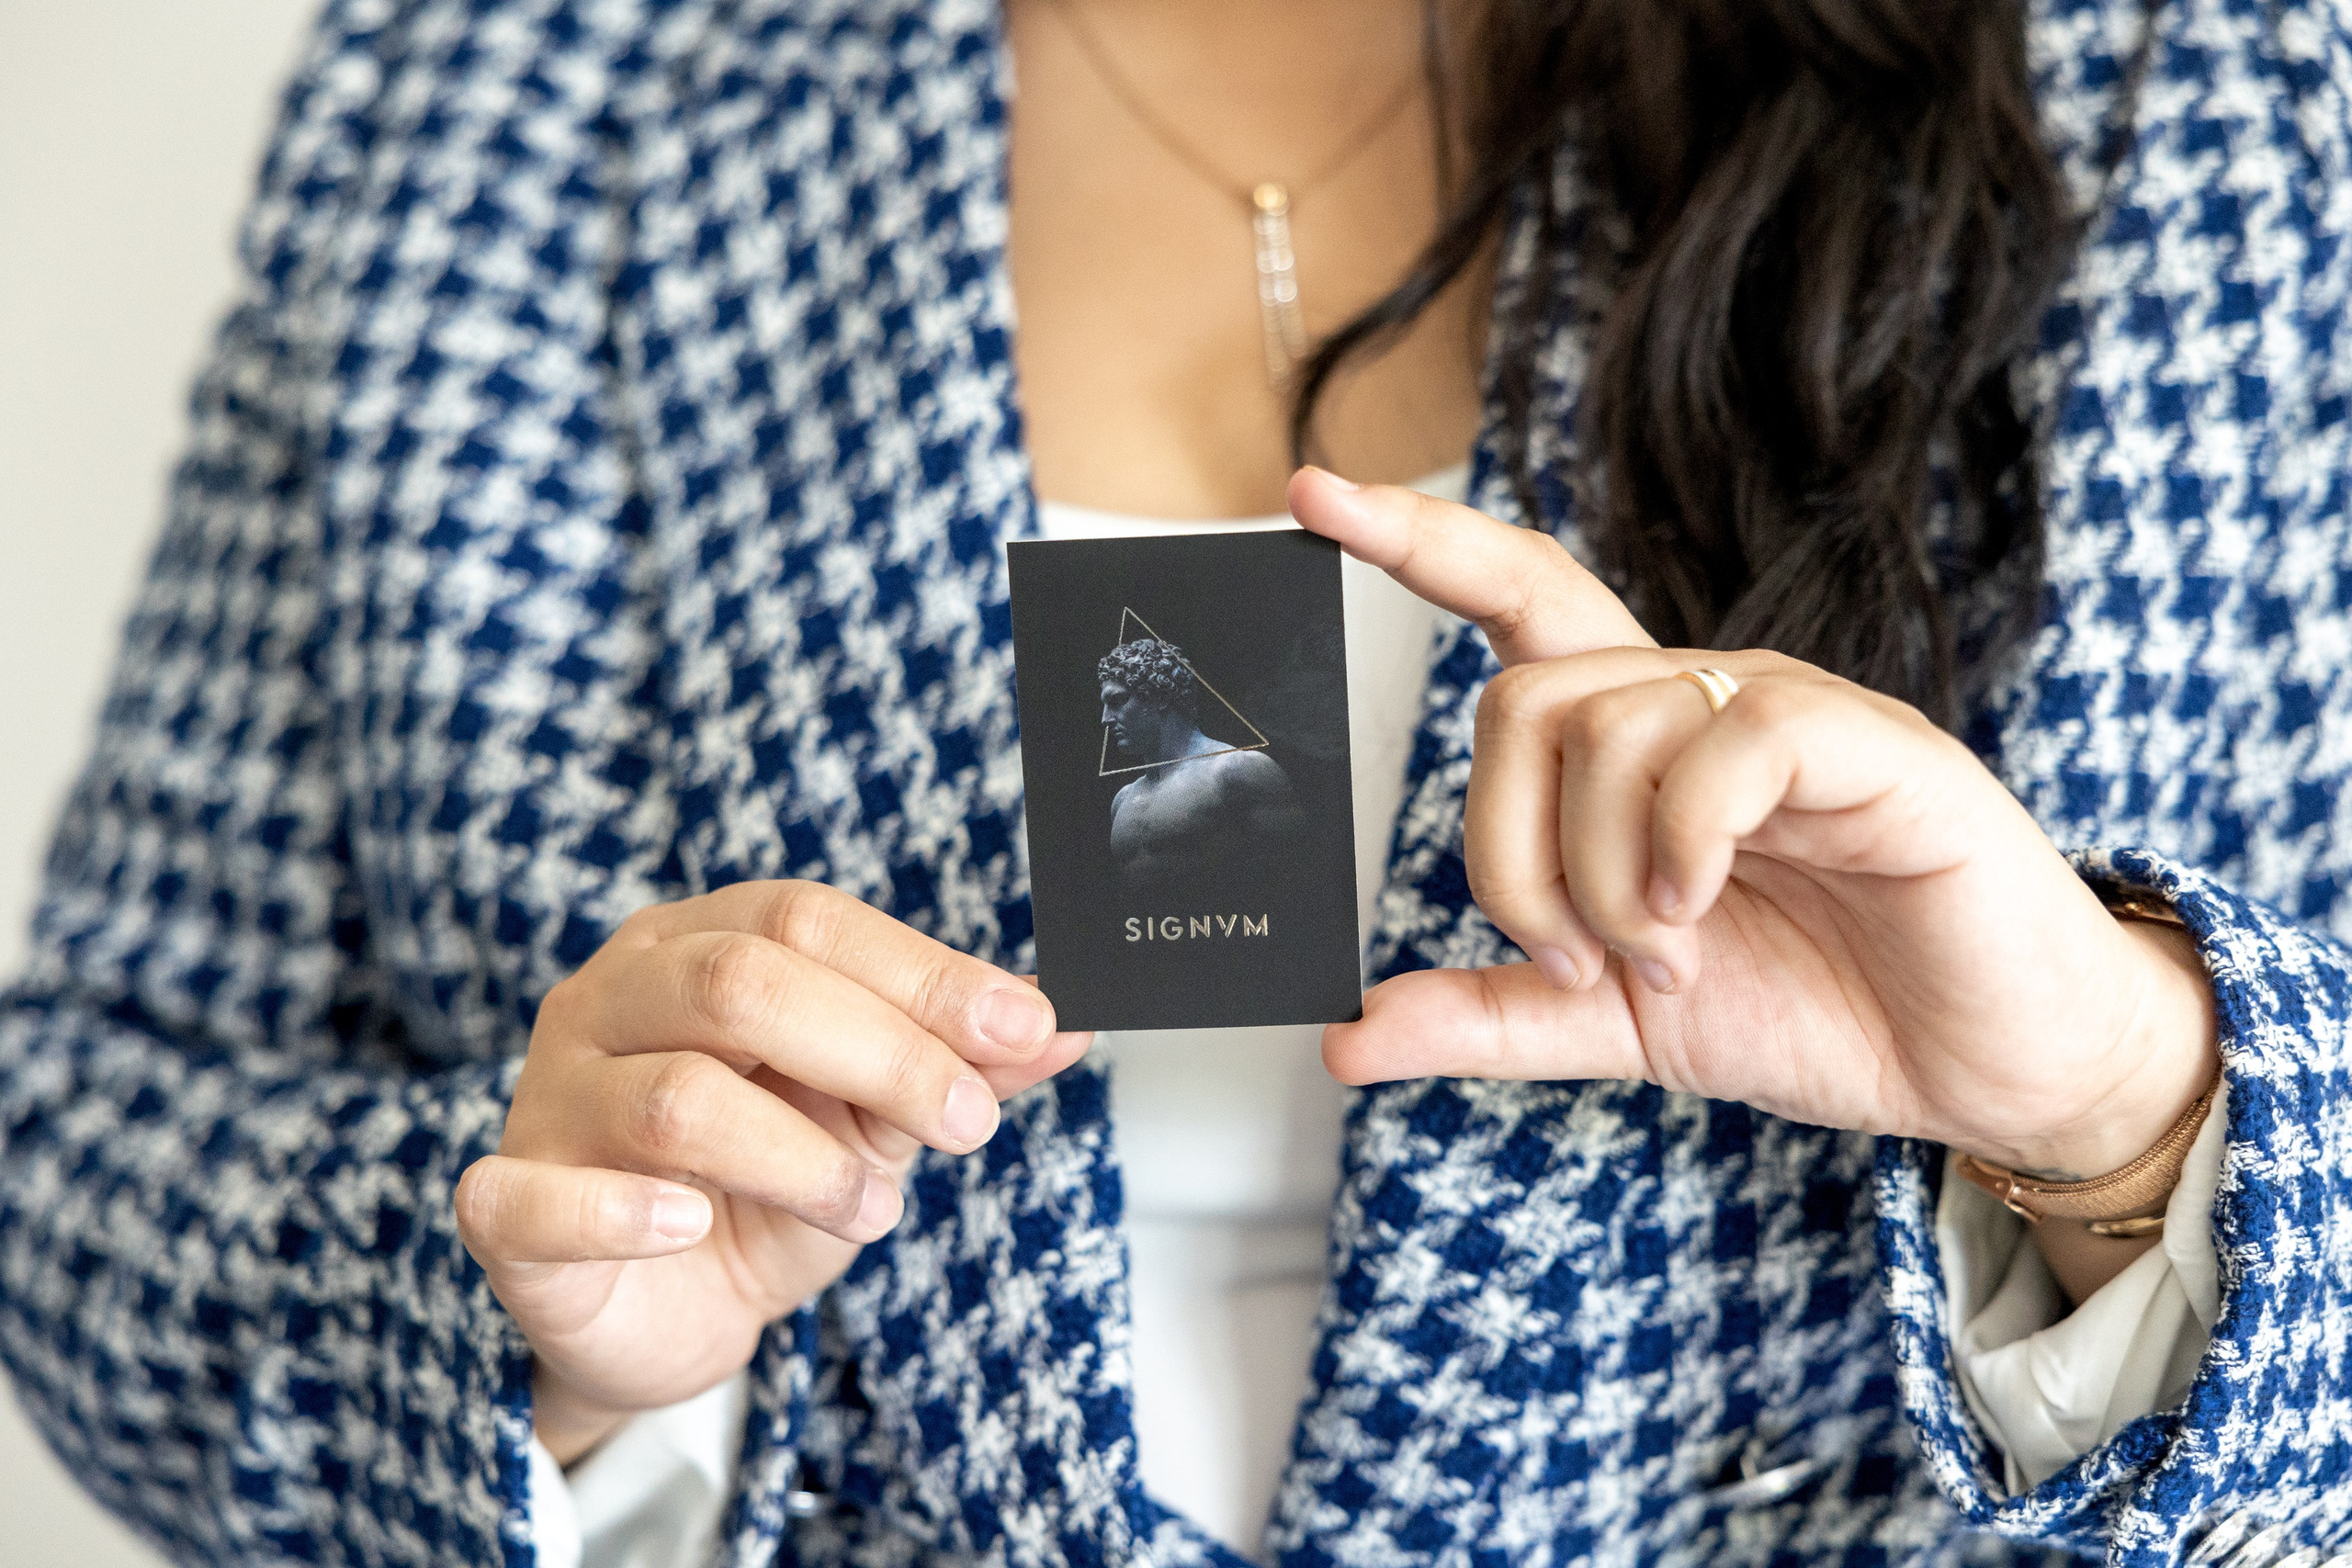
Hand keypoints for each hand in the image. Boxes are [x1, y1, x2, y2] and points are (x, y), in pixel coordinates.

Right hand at [454, 882, 1091, 1463]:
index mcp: (696, 945)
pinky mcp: (505, 1209)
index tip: (1019, 1029)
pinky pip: (535, 1199)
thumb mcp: (877, 1123)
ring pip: (676, 1098)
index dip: (921, 973)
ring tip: (870, 1209)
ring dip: (801, 1158)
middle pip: (742, 985)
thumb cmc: (766, 1191)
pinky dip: (624, 1211)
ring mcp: (548, 1100)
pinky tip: (690, 1223)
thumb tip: (1065, 1024)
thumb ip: (958, 1067)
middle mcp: (610, 1000)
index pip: (807, 919)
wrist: (669, 1315)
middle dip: (881, 1053)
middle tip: (967, 1126)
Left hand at [1289, 469, 2216, 1214]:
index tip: (1312, 496)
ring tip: (1669, 952)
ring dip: (1601, 877)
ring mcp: (1789, 714)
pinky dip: (1682, 847)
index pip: (1521, 603)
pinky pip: (1725, 744)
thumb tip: (1345, 1037)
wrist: (1987, 1064)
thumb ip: (1491, 1014)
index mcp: (1641, 746)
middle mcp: (1703, 703)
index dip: (1420, 545)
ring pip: (1606, 725)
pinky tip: (1705, 914)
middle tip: (1575, 955)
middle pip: (1522, 697)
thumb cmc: (1820, 1006)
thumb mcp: (1620, 1021)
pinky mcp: (1872, 749)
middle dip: (1506, 851)